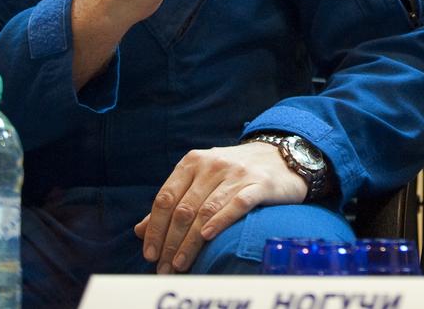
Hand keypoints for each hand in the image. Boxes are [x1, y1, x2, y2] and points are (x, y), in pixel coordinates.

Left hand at [134, 142, 307, 273]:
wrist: (282, 157)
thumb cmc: (235, 173)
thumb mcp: (201, 180)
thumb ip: (173, 202)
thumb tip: (141, 230)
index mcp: (193, 162)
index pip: (165, 198)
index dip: (155, 229)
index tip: (150, 254)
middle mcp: (213, 165)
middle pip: (184, 209)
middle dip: (171, 242)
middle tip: (165, 267)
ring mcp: (237, 174)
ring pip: (206, 211)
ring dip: (190, 242)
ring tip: (181, 263)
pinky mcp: (260, 184)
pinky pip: (236, 204)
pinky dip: (220, 221)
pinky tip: (207, 237)